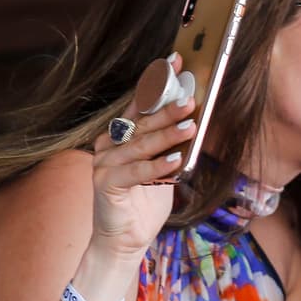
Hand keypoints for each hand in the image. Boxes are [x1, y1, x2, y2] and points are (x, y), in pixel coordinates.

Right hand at [89, 56, 196, 262]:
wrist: (124, 240)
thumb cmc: (145, 201)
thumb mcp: (163, 166)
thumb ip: (171, 144)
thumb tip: (195, 116)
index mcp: (121, 134)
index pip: (140, 102)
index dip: (157, 81)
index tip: (175, 60)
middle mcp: (109, 144)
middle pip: (142, 121)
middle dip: (167, 107)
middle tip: (190, 97)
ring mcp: (105, 163)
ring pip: (141, 144)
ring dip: (167, 134)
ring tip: (191, 125)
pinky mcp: (106, 183)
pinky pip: (137, 171)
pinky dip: (158, 166)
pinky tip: (177, 160)